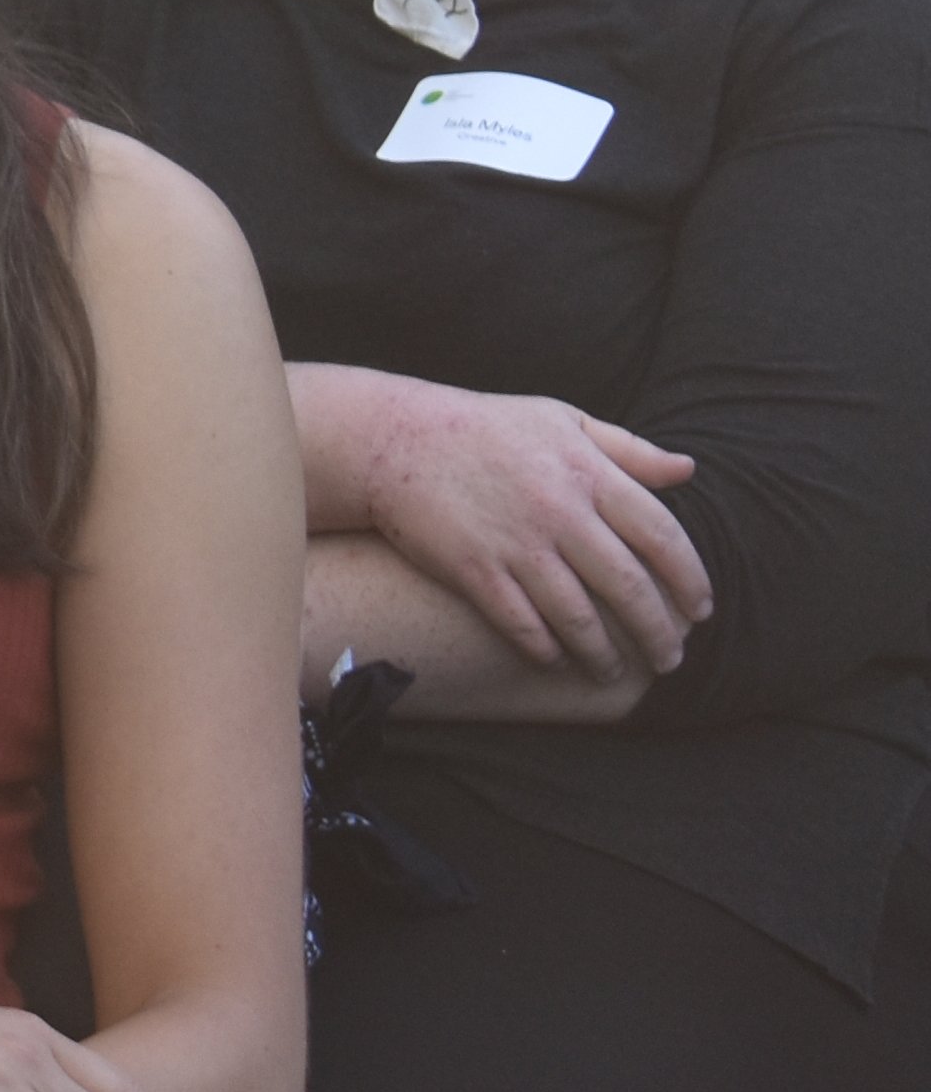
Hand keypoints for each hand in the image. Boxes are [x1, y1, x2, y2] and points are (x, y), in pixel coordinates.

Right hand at [346, 374, 710, 679]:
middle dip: (657, 632)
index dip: (690, 580)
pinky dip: (544, 650)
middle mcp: (560, 511)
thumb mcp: (562, 420)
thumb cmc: (484, 427)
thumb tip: (688, 470)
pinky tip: (556, 660)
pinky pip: (521, 623)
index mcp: (588, 473)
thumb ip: (628, 449)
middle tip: (670, 659)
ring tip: (614, 671)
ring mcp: (515, 542)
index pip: (663, 536)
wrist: (392, 436)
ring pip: (579, 616)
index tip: (699, 612)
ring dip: (604, 653)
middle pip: (628, 586)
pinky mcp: (473, 568)